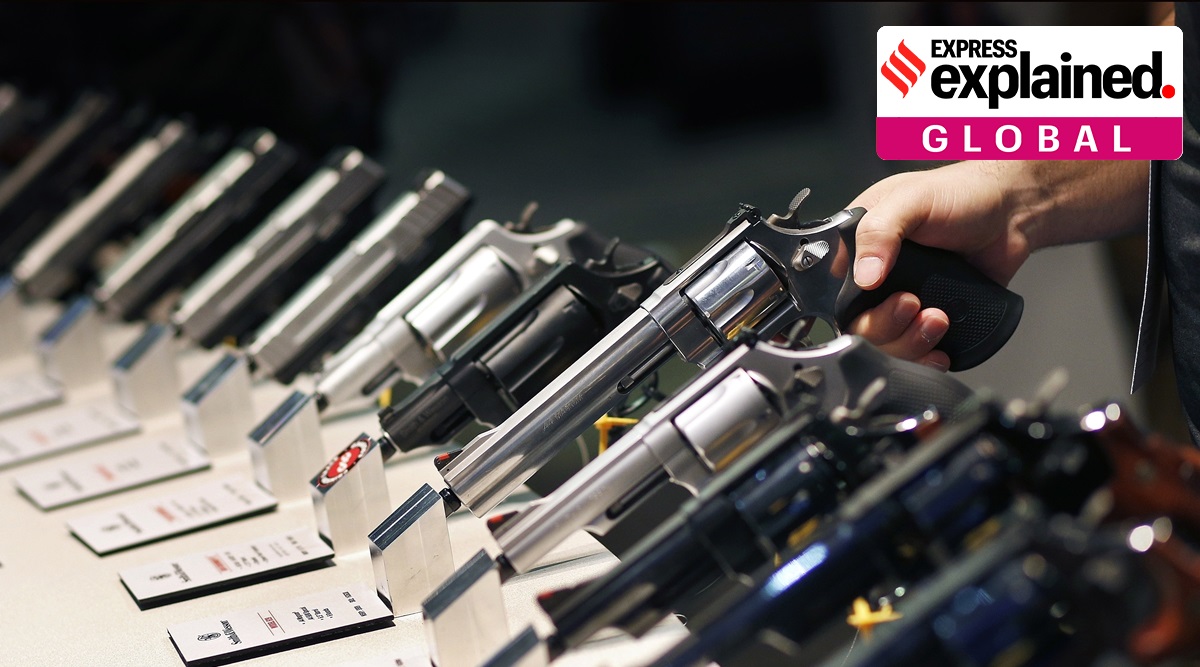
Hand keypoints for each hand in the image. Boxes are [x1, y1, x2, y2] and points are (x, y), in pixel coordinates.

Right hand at [845, 161, 1033, 369]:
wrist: (1011, 213)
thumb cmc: (961, 194)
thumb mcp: (911, 200)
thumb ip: (879, 231)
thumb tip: (864, 275)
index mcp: (859, 246)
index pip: (837, 291)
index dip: (856, 306)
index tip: (892, 296)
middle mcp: (877, 276)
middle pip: (861, 326)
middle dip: (888, 327)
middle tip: (916, 306)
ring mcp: (903, 298)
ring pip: (887, 343)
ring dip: (910, 342)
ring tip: (938, 319)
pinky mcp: (929, 315)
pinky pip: (916, 349)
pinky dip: (925, 357)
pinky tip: (939, 348)